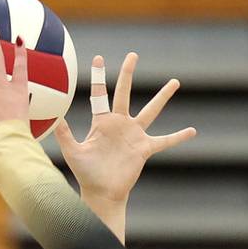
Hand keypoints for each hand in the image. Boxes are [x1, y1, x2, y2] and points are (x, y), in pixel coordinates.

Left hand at [55, 53, 195, 205]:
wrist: (102, 193)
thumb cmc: (86, 174)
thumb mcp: (73, 153)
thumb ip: (64, 135)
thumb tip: (55, 118)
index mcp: (102, 122)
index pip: (100, 94)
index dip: (99, 76)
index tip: (98, 57)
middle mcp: (120, 124)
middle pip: (125, 92)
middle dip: (128, 73)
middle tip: (133, 55)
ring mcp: (134, 135)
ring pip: (151, 111)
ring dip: (163, 97)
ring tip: (175, 82)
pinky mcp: (144, 149)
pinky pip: (164, 141)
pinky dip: (178, 137)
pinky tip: (192, 131)